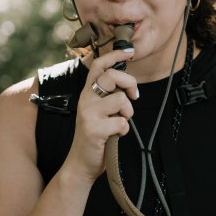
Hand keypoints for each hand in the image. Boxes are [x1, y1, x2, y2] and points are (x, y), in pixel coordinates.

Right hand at [65, 48, 138, 180]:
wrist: (81, 164)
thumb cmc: (95, 136)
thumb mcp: (99, 111)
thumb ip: (109, 96)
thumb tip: (128, 84)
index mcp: (87, 93)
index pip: (99, 66)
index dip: (114, 55)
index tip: (130, 51)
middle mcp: (85, 99)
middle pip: (112, 76)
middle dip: (130, 84)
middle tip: (134, 96)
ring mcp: (88, 113)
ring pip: (121, 100)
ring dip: (128, 113)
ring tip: (121, 122)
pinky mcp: (94, 129)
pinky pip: (122, 122)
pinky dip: (124, 130)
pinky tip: (115, 135)